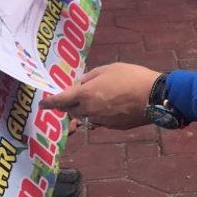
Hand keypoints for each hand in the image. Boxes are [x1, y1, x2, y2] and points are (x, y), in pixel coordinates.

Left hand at [39, 63, 160, 128]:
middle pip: (72, 111)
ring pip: (86, 117)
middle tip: (72, 97)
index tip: (43, 103)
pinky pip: (100, 121)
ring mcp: (101, 121)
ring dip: (85, 110)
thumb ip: (93, 75)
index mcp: (86, 94)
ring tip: (96, 99)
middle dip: (69, 105)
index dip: (51, 102)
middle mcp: (90, 110)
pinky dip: (100, 114)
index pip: (61, 100)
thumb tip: (82, 82)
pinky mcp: (113, 127)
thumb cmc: (131, 77)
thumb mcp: (110, 68)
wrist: (153, 96)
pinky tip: (112, 106)